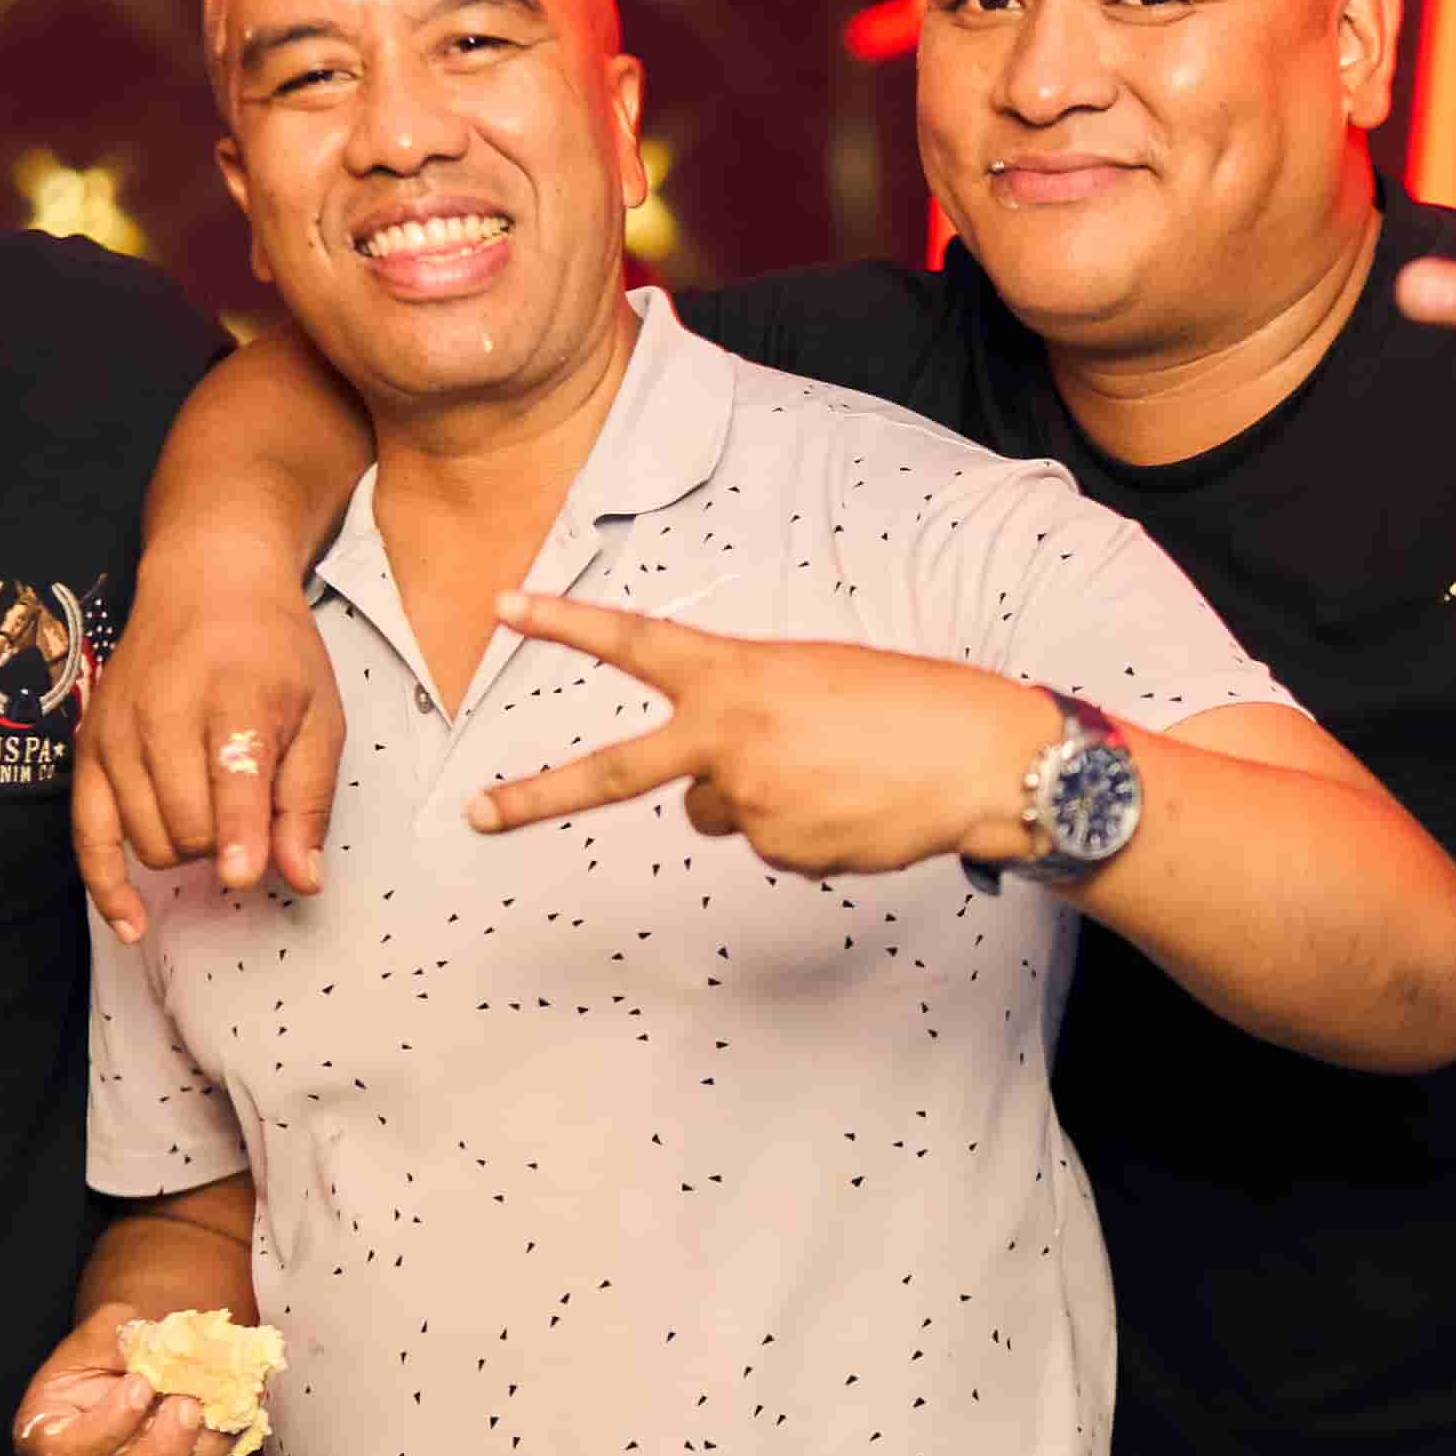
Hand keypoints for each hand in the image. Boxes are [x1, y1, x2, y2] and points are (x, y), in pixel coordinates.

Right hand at [15, 1296, 233, 1455]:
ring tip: (213, 1410)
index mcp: (43, 1439)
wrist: (134, 1367)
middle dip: (156, 1453)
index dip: (105, 1427)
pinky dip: (215, 1455)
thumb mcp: (101, 1333)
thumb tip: (160, 1342)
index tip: (140, 1385)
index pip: (62, 1454)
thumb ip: (120, 1336)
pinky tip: (229, 1418)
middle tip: (186, 1405)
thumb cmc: (105, 1354)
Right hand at [77, 546, 340, 942]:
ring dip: (186, 850)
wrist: (205, 583)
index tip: (245, 876)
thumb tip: (303, 879)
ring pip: (146, 839)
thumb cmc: (272, 653)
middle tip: (252, 810)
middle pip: (187, 825)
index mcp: (233, 696)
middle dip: (226, 844)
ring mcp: (116, 732)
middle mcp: (163, 713)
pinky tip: (131, 924)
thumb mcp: (318, 715)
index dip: (239, 836)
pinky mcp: (87, 748)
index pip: (229, 779)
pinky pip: (86, 837)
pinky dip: (108, 886)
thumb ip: (306, 799)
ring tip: (213, 810)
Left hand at [468, 593, 1058, 878]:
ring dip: (759, 800)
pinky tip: (852, 808)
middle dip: (536, 797)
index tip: (502, 605)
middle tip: (475, 815)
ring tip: (834, 776)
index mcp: (735, 673)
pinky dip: (804, 831)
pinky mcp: (780, 851)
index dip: (565, 620)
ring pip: (718, 813)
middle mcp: (727, 737)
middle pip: (612, 774)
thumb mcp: (810, 680)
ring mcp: (749, 801)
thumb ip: (741, 719)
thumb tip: (706, 796)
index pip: (633, 641)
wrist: (980, 758)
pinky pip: (768, 845)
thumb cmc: (904, 705)